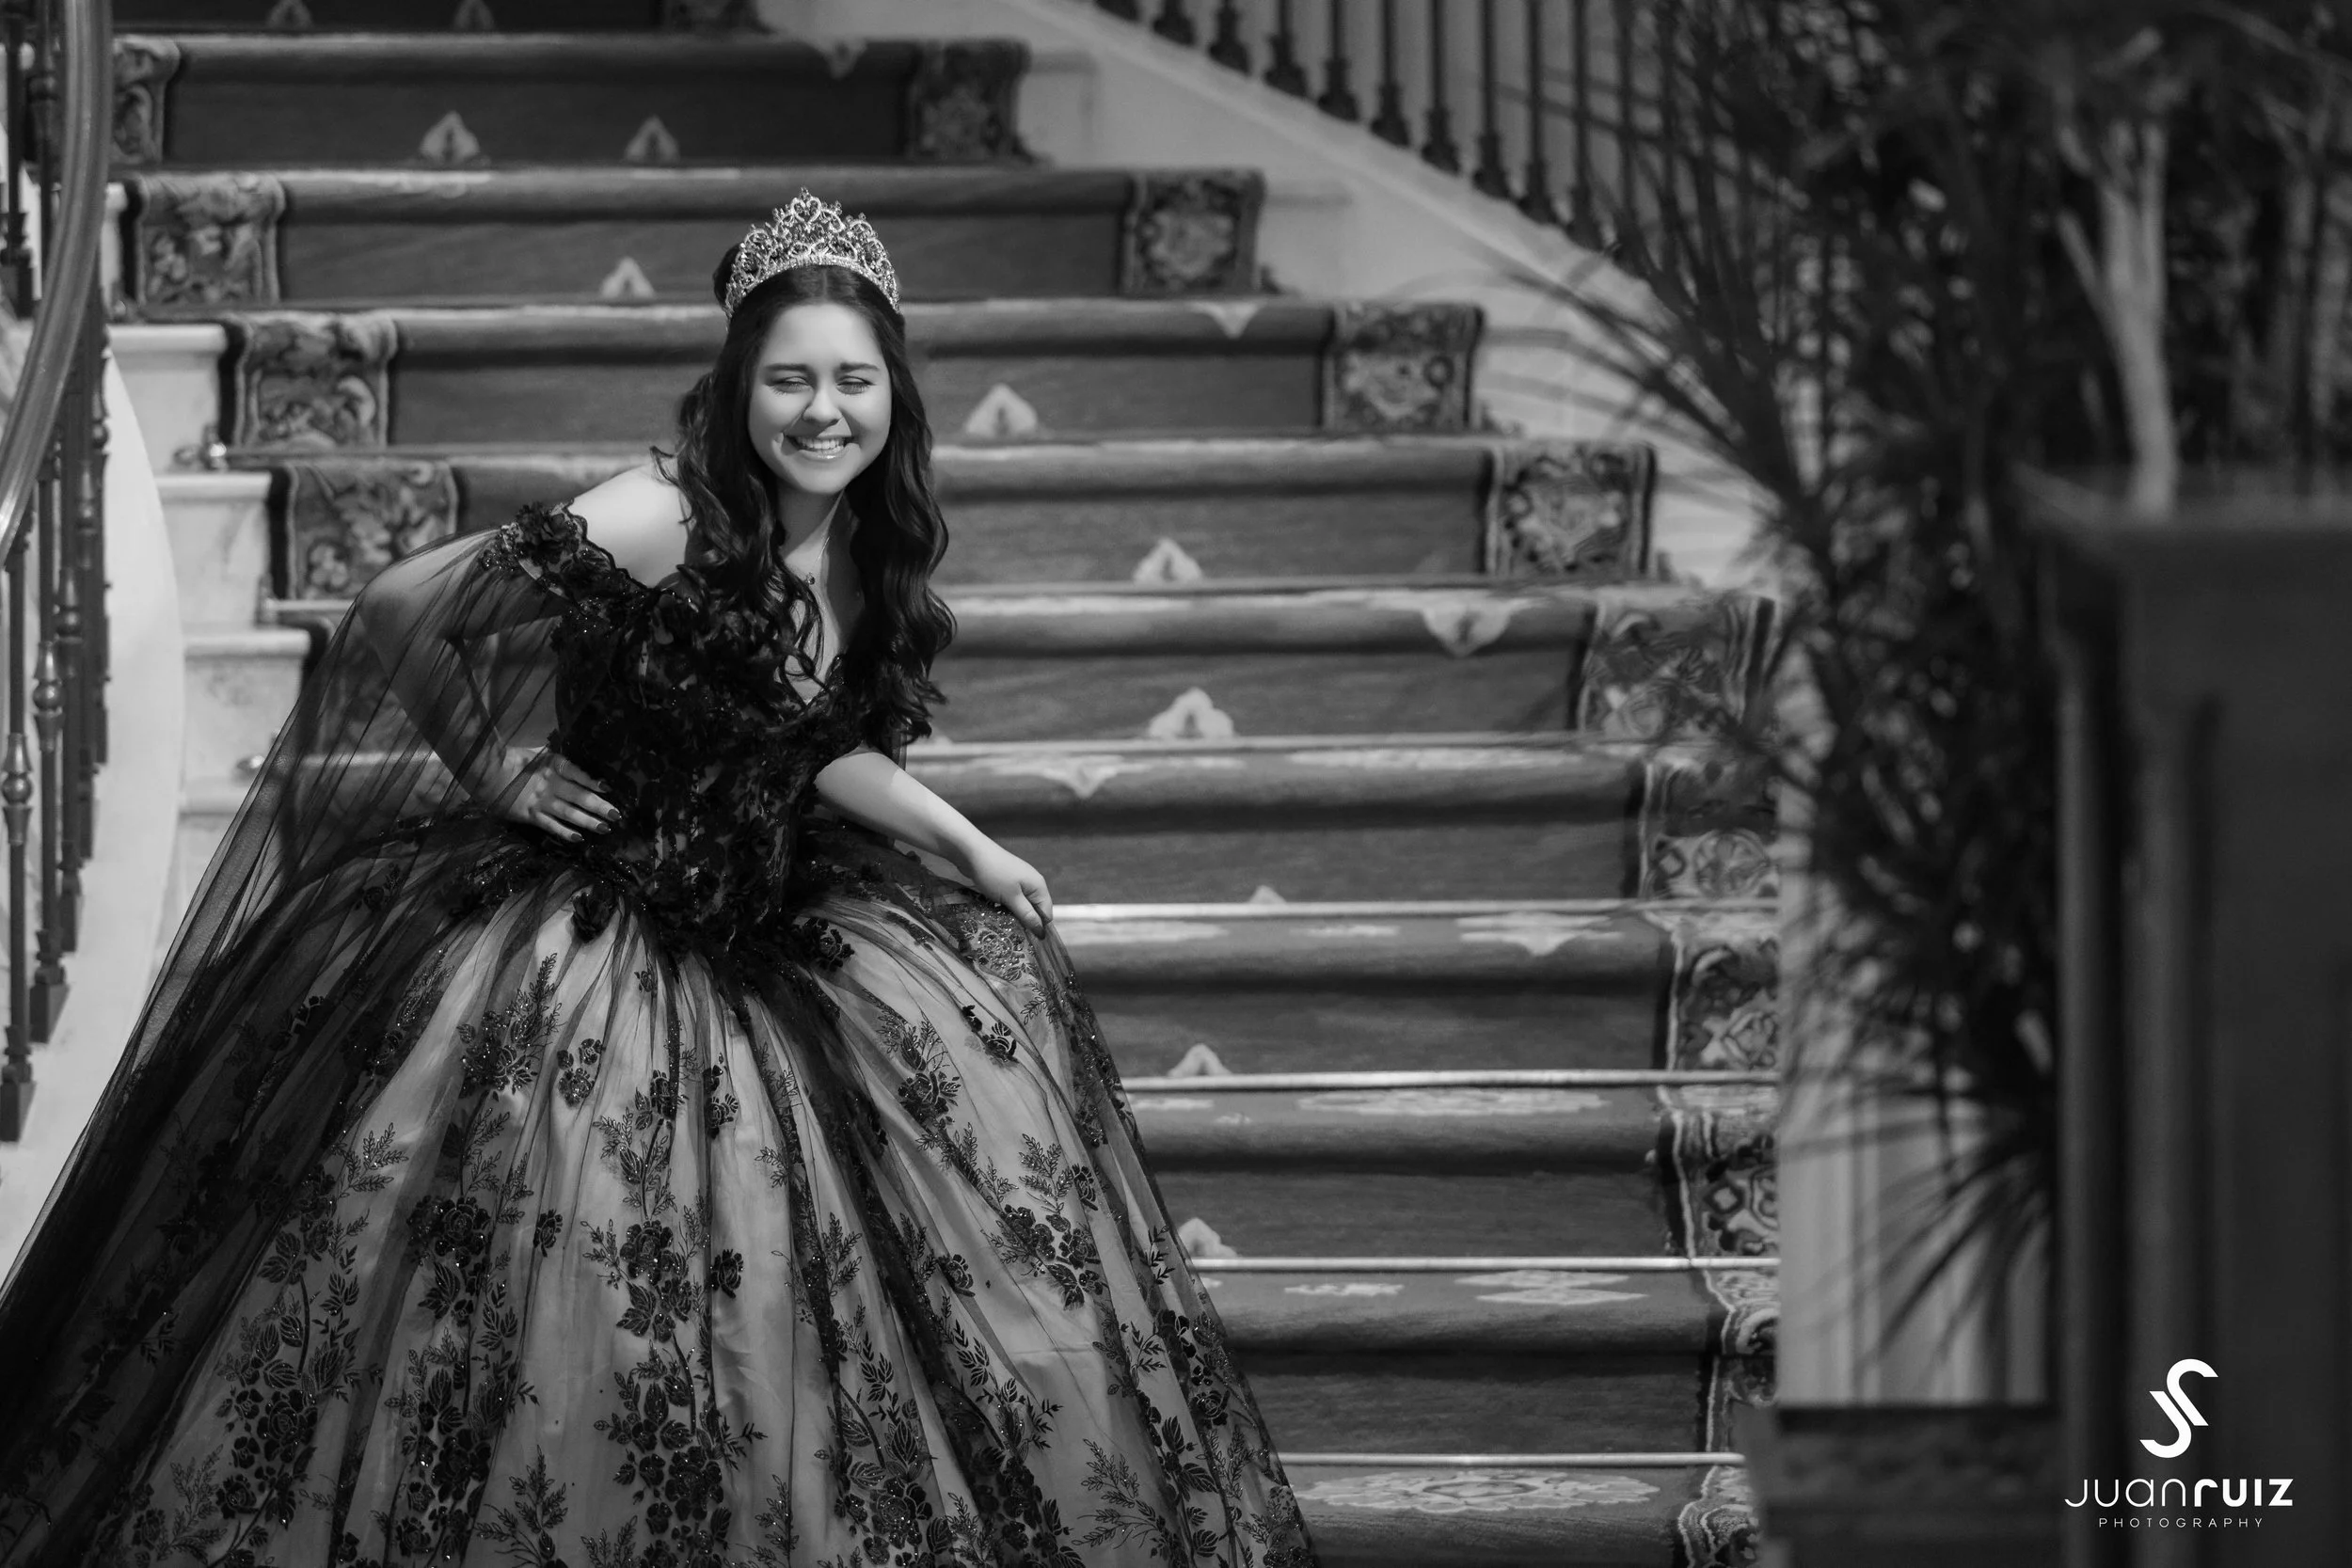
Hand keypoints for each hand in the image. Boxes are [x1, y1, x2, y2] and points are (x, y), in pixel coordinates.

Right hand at [494, 747, 621, 842]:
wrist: (488, 773)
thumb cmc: (514, 761)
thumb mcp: (538, 753)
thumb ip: (557, 759)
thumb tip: (575, 764)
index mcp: (553, 766)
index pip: (577, 773)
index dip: (592, 781)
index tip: (608, 788)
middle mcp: (551, 784)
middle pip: (579, 796)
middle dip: (600, 806)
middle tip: (617, 815)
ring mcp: (542, 801)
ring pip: (570, 813)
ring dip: (589, 821)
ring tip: (606, 828)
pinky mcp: (531, 815)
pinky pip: (551, 825)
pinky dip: (565, 832)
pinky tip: (579, 838)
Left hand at [956, 839, 1053, 932]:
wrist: (972, 852)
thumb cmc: (994, 875)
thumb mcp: (1011, 898)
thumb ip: (1027, 915)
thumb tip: (1042, 932)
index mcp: (1039, 886)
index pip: (1047, 914)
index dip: (1038, 927)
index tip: (1025, 940)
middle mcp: (1033, 883)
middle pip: (1035, 910)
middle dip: (1025, 922)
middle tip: (1012, 934)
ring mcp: (1020, 881)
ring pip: (1022, 905)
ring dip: (1014, 915)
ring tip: (1002, 924)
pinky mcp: (1007, 880)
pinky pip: (1012, 899)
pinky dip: (1006, 906)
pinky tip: (996, 911)